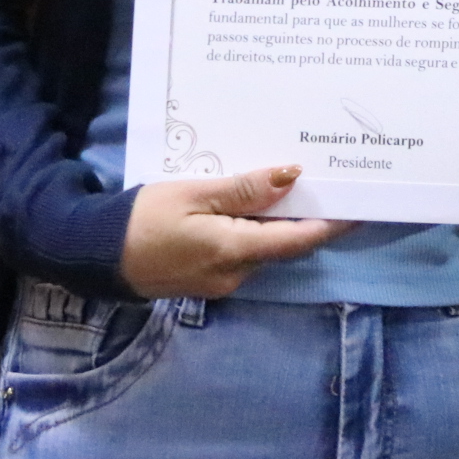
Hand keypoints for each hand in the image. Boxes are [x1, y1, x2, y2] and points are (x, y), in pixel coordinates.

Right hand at [120, 165, 350, 297]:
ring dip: (282, 222)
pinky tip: (258, 204)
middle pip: (287, 244)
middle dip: (312, 217)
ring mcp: (222, 281)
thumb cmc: (142, 219)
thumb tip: (292, 177)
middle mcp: (236, 274)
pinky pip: (245, 251)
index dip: (335, 222)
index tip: (363, 202)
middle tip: (335, 182)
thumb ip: (243, 189)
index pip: (300, 239)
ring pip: (266, 248)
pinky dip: (258, 229)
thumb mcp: (193, 193)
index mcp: (235, 252)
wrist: (95, 256)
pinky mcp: (209, 278)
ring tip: (300, 184)